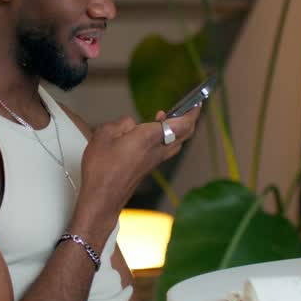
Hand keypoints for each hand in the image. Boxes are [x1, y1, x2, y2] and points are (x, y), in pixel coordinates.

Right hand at [75, 106, 201, 227]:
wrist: (102, 198)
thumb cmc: (102, 170)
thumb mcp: (104, 135)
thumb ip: (119, 124)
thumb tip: (130, 124)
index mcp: (149, 138)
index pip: (182, 124)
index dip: (192, 113)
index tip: (197, 103)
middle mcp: (157, 150)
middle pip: (185, 134)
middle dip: (189, 120)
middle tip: (188, 108)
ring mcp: (154, 161)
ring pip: (177, 143)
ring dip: (177, 130)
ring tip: (165, 118)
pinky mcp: (149, 169)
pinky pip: (165, 150)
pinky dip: (165, 139)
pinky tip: (151, 136)